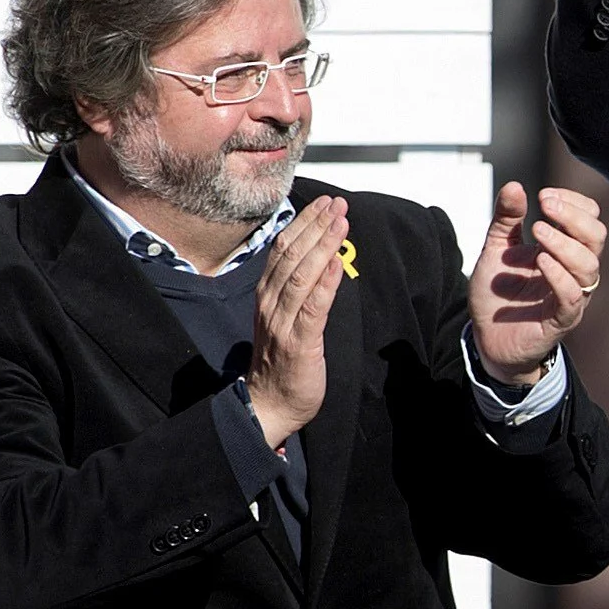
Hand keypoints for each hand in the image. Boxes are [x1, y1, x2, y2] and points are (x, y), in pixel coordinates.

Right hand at [247, 195, 349, 449]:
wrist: (270, 405)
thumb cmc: (282, 363)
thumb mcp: (284, 319)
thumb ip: (296, 290)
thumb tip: (320, 260)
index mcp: (267, 294)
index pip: (283, 249)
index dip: (304, 223)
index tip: (324, 204)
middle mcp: (270, 303)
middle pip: (292, 254)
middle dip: (316, 225)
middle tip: (338, 203)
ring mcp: (282, 322)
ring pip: (301, 274)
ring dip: (323, 244)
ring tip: (341, 221)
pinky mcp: (299, 342)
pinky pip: (312, 306)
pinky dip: (325, 282)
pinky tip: (337, 261)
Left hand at [471, 182, 602, 388]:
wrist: (487, 338)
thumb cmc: (498, 294)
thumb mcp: (496, 247)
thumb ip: (506, 218)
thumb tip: (514, 186)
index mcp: (564, 249)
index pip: (590, 218)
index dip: (574, 203)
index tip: (544, 196)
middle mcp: (573, 271)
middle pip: (597, 237)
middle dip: (573, 217)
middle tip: (545, 205)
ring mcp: (570, 296)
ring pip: (589, 266)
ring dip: (564, 243)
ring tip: (536, 231)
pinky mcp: (560, 320)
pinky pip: (572, 297)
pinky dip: (559, 276)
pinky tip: (540, 261)